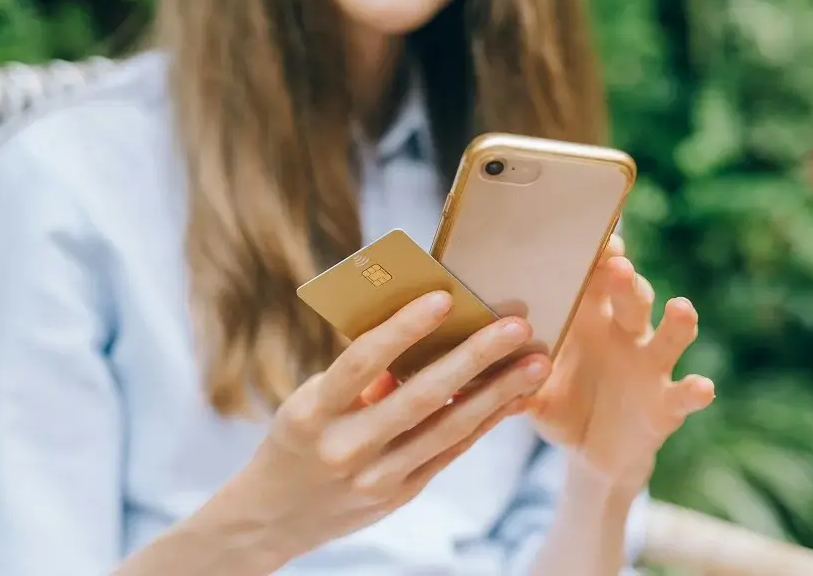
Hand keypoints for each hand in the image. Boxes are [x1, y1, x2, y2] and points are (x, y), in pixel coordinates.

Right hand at [209, 291, 551, 565]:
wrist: (276, 515)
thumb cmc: (299, 437)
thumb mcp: (309, 403)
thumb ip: (359, 376)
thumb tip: (423, 331)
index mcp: (311, 413)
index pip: (361, 362)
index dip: (403, 329)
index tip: (444, 297)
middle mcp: (344, 448)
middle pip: (419, 396)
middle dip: (474, 357)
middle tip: (516, 324)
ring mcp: (375, 477)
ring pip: (447, 428)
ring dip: (497, 393)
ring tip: (536, 362)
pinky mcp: (400, 493)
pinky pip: (451, 451)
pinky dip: (485, 421)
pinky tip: (514, 397)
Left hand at [527, 237, 714, 490]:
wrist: (588, 454)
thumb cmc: (558, 403)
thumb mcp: (530, 388)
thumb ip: (506, 372)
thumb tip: (467, 363)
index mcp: (588, 320)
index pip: (594, 279)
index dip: (596, 256)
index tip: (592, 237)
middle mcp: (623, 334)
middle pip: (631, 297)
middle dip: (626, 280)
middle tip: (617, 265)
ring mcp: (649, 366)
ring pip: (668, 337)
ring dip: (677, 323)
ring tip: (680, 308)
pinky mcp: (665, 403)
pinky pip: (683, 393)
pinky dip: (695, 390)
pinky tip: (701, 386)